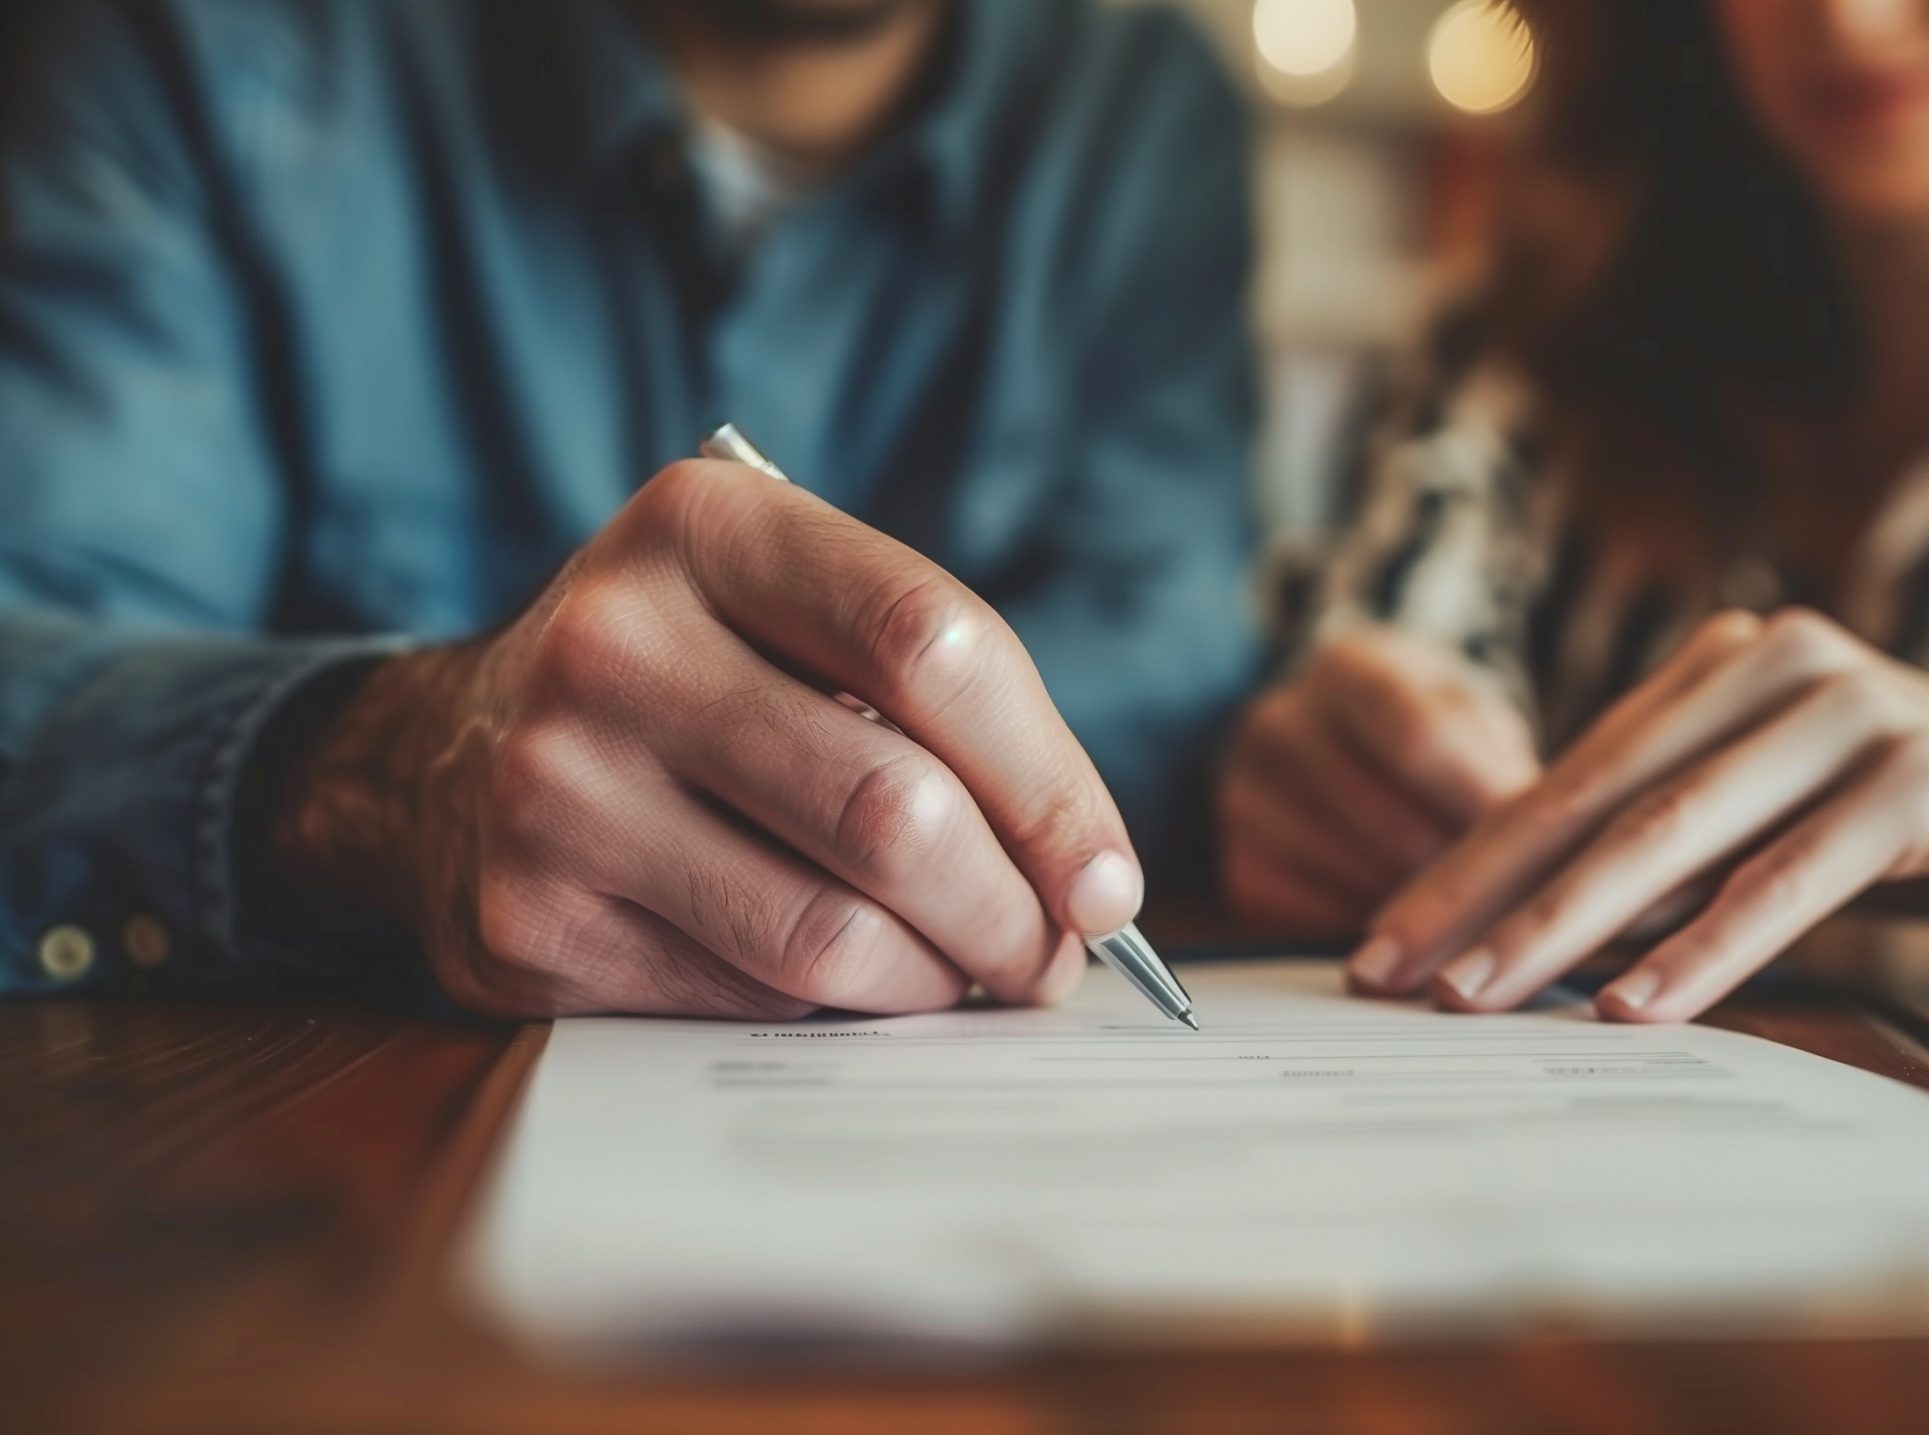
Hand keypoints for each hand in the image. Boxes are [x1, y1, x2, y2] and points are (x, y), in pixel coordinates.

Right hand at [273, 459, 1140, 1017]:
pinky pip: (752, 995)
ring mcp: (557, 785)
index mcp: (707, 525)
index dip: (1052, 784)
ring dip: (940, 980)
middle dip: (1014, 913)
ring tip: (972, 974)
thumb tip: (1090, 882)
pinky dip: (841, 1009)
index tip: (1106, 880)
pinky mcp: (530, 920)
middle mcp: (614, 641)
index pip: (934, 645)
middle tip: (1053, 956)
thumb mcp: (791, 610)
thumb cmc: (693, 681)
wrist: (446, 756)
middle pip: (895, 809)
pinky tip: (857, 982)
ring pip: (832, 932)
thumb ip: (942, 697)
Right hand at [1219, 628, 1537, 934]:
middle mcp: (1278, 725)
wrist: (1334, 735)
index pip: (1416, 738)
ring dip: (1432, 913)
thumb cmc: (1424, 721)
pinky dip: (1381, 932)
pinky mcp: (1243, 867)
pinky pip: (1324, 921)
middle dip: (1469, 872)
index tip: (1545, 844)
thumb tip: (1541, 849)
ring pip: (1361, 880)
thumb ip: (1497, 762)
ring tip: (1486, 921)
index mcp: (1345, 667)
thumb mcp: (1469, 710)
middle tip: (1528, 906)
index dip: (1482, 800)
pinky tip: (1422, 929)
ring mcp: (1247, 799)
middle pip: (1391, 822)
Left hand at [1347, 609, 1928, 1022]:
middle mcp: (1778, 661)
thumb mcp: (1767, 824)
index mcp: (1724, 663)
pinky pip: (1787, 878)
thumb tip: (1509, 930)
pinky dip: (1705, 947)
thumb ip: (1664, 844)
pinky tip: (1636, 1008)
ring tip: (1481, 997)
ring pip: (1676, 834)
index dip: (1465, 863)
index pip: (1567, 775)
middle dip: (1482, 896)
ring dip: (1565, 924)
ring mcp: (1853, 708)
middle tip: (1391, 976)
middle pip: (1599, 799)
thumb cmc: (1911, 841)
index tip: (1378, 945)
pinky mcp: (1921, 776)